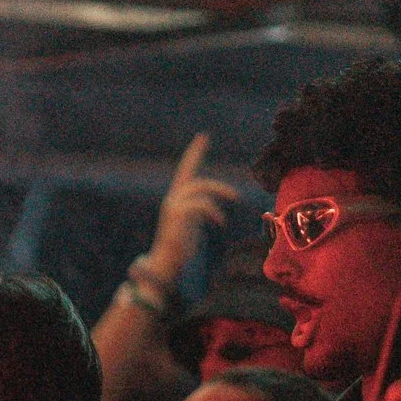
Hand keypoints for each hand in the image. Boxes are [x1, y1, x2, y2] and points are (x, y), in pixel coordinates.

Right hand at [144, 132, 239, 280]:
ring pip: (198, 187)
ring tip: (235, 198)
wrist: (166, 263)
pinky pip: (200, 204)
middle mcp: (172, 199)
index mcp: (176, 200)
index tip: (203, 137)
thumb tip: (212, 207)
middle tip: (224, 174)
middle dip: (204, 166)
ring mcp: (173, 206)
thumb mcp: (192, 226)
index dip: (194, 154)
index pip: (185, 171)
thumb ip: (199, 212)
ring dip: (219, 190)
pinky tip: (221, 221)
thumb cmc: (180, 249)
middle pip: (189, 175)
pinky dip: (213, 211)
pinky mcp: (177, 215)